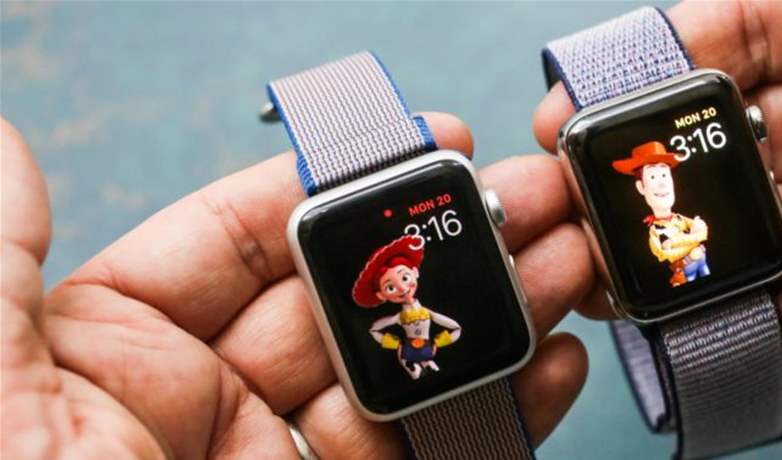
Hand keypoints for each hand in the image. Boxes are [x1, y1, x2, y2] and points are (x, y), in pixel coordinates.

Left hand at [1, 114, 591, 457]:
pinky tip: (553, 359)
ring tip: (573, 258)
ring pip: (407, 373)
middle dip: (446, 239)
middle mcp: (208, 408)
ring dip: (496, 313)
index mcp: (117, 355)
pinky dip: (503, 411)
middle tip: (530, 194)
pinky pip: (436, 459)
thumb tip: (12, 140)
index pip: (240, 240)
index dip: (332, 188)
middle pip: (349, 299)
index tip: (420, 142)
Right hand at [533, 0, 781, 362]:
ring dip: (693, 264)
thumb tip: (683, 39)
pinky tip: (704, 325)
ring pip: (777, 245)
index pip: (739, 54)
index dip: (651, 84)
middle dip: (655, 189)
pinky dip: (776, 328)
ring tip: (610, 278)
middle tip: (573, 211)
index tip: (570, 115)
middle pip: (740, 161)